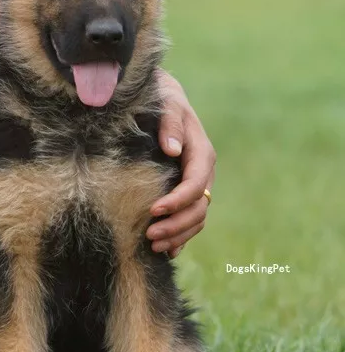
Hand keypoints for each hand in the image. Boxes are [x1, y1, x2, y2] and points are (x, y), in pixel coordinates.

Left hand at [147, 70, 215, 256]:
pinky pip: (190, 220)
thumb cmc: (164, 102)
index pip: (195, 185)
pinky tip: (166, 250)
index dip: (177, 201)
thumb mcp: (167, 105)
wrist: (165, 101)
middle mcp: (203, 173)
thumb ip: (170, 124)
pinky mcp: (187, 192)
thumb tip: (171, 149)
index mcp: (201, 154)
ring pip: (196, 218)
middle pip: (198, 208)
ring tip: (153, 245)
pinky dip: (180, 236)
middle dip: (175, 225)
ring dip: (177, 235)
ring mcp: (197, 184)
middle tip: (149, 236)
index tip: (153, 210)